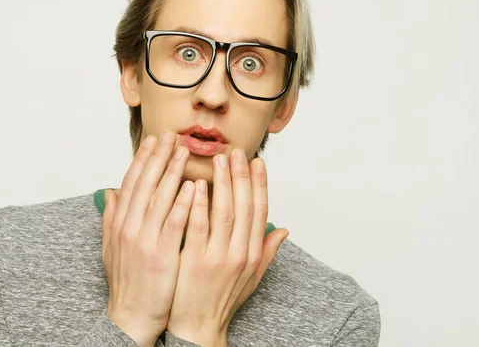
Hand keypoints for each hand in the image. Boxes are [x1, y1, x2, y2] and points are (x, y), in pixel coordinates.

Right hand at [102, 131, 194, 346]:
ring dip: (172, 172)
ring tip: (184, 151)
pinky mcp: (161, 254)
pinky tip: (192, 186)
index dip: (143, 159)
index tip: (154, 140)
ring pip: (159, 198)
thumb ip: (112, 217)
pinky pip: (173, 223)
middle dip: (159, 157)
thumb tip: (111, 192)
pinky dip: (182, 203)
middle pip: (145, 184)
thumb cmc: (127, 281)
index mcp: (120, 223)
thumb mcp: (112, 247)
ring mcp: (144, 240)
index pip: (132, 183)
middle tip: (171, 135)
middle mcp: (129, 227)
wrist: (131, 315)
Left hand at [166, 149, 288, 345]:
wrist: (199, 328)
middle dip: (241, 176)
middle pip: (244, 207)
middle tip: (236, 151)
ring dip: (223, 183)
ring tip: (218, 159)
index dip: (260, 185)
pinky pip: (197, 228)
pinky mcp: (195, 263)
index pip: (259, 211)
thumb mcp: (251, 277)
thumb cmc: (222, 299)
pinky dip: (199, 205)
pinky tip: (196, 185)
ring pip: (224, 213)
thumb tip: (283, 229)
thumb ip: (266, 251)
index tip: (257, 162)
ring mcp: (217, 258)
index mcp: (251, 254)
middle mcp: (239, 254)